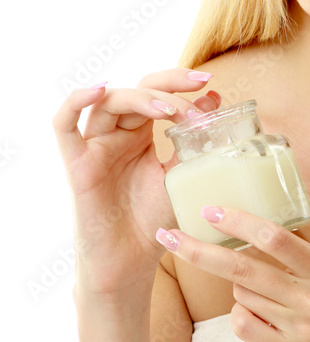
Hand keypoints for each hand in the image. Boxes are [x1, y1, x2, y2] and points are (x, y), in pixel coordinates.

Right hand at [51, 68, 221, 299]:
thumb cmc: (154, 219)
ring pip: (108, 102)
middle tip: (196, 93)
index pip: (156, 91)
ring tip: (169, 111)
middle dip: (167, 87)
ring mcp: (95, 146)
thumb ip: (194, 141)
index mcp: (141, 133)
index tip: (208, 82)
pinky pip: (64, 126)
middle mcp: (116, 134)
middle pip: (136, 91)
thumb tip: (214, 100)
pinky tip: (97, 90)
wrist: (132, 260)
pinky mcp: (77, 164)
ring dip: (141, 99)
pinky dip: (75, 102)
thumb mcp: (183, 175)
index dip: (178, 81)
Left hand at [155, 207, 309, 341]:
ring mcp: (298, 330)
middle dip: (200, 252)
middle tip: (168, 235)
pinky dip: (243, 313)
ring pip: (241, 297)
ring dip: (241, 288)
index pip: (276, 239)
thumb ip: (309, 244)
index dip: (239, 222)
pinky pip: (245, 326)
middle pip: (242, 272)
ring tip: (270, 291)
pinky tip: (261, 311)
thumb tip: (271, 209)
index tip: (211, 209)